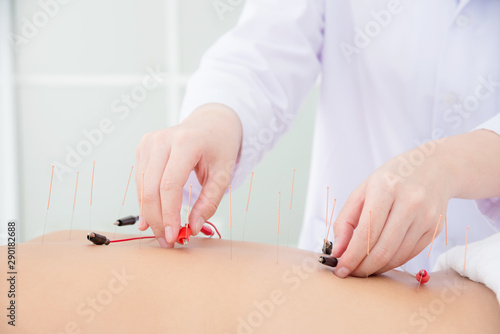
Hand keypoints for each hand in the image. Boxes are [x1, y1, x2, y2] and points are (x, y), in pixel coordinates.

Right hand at [135, 103, 241, 247]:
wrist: (211, 124)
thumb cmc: (219, 147)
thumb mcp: (223, 174)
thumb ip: (209, 202)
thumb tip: (193, 227)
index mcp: (186, 142)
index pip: (170, 184)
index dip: (169, 214)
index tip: (174, 236)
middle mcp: (162, 139)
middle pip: (152, 188)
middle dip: (157, 219)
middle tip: (167, 241)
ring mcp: (149, 142)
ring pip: (142, 187)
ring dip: (150, 214)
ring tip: (162, 233)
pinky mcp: (142, 148)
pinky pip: (141, 181)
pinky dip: (146, 202)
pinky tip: (152, 218)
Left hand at [331, 141, 452, 276]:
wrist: (434, 168)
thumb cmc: (391, 180)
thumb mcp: (363, 191)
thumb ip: (346, 221)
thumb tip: (339, 251)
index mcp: (386, 188)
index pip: (367, 231)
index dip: (352, 255)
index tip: (340, 268)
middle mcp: (410, 202)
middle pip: (383, 248)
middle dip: (362, 267)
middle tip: (349, 273)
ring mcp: (426, 217)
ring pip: (397, 256)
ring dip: (376, 268)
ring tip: (361, 268)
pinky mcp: (435, 228)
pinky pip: (410, 254)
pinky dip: (392, 262)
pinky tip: (379, 261)